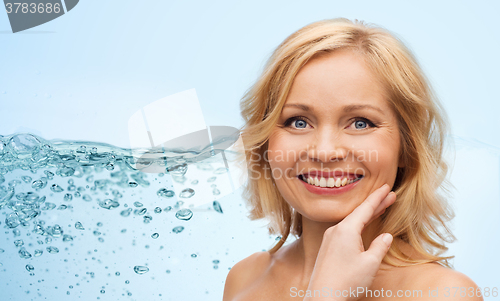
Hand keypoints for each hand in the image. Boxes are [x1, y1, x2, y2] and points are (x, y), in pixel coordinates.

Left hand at [304, 183, 395, 300]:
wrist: (323, 298)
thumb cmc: (346, 282)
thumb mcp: (370, 264)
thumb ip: (379, 246)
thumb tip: (386, 236)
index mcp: (346, 230)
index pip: (365, 208)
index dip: (378, 197)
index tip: (387, 187)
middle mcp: (335, 230)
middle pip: (358, 213)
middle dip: (375, 204)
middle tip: (390, 195)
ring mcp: (330, 239)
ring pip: (351, 222)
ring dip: (366, 215)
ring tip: (381, 207)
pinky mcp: (327, 248)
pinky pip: (345, 231)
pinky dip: (357, 225)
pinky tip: (363, 227)